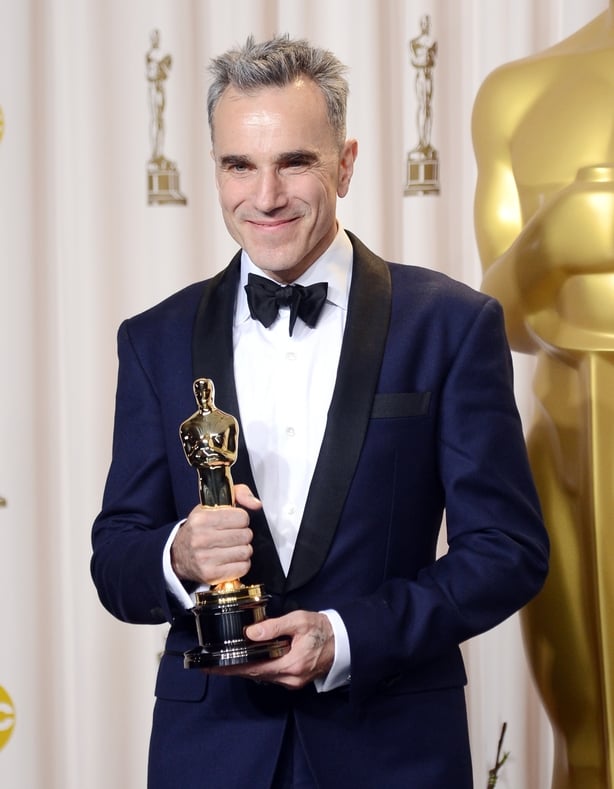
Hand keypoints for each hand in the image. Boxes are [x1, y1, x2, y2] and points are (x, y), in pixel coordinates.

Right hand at [171, 484, 260, 585]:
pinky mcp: (210, 575)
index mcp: (202, 519)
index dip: (241, 519)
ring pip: (246, 552)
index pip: (242, 517)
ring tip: (231, 548)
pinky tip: (230, 560)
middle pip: (246, 535)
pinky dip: (241, 564)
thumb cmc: (199, 529)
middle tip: (233, 536)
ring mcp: (205, 558)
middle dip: (243, 535)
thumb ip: (238, 494)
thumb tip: (256, 504)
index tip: (233, 522)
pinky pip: (243, 568)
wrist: (177, 555)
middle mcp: (201, 538)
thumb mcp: (212, 505)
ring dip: (242, 550)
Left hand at [205, 610, 334, 689]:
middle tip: (211, 664)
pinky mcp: (293, 680)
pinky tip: (247, 661)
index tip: (212, 667)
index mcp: (290, 664)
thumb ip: (274, 627)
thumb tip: (250, 633)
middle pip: (254, 674)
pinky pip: (270, 675)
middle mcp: (289, 678)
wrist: (342, 641)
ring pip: (261, 676)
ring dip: (243, 669)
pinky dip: (256, 668)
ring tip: (224, 661)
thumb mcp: (298, 621)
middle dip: (232, 669)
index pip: (253, 668)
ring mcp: (292, 682)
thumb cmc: (321, 629)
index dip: (231, 668)